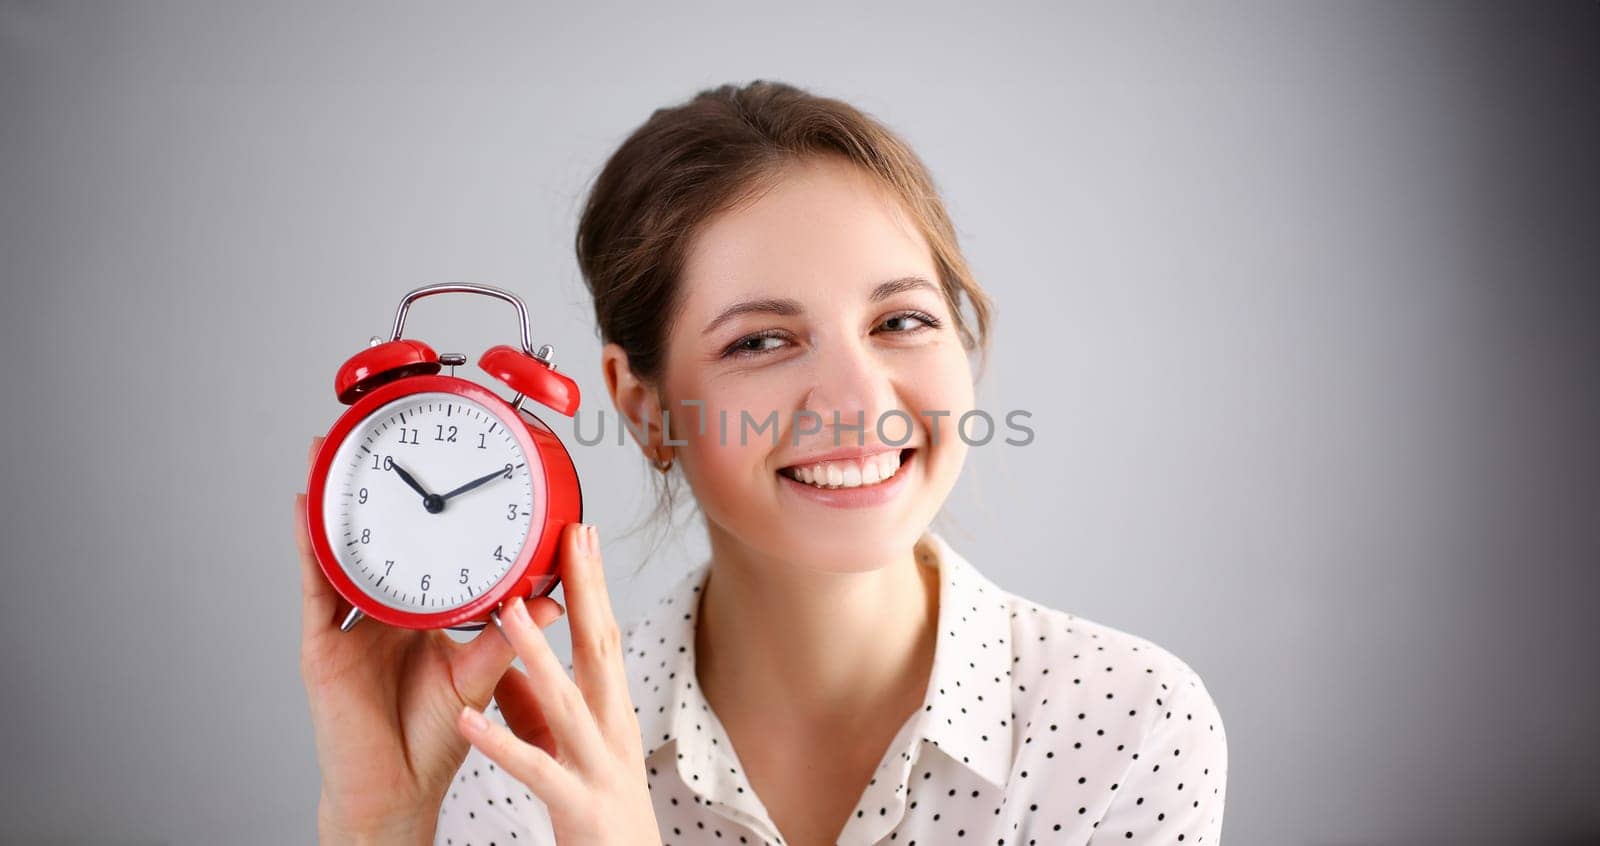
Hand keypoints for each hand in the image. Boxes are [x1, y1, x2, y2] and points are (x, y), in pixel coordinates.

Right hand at [296, 435, 566, 842]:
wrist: (396, 792)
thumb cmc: (433, 738)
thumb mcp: (477, 676)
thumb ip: (507, 638)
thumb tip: (550, 601)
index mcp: (420, 617)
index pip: (427, 552)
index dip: (435, 515)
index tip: (448, 469)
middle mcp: (381, 615)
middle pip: (379, 541)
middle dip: (377, 492)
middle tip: (379, 434)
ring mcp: (349, 629)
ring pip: (340, 553)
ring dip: (334, 503)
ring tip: (332, 452)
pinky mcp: (323, 648)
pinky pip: (316, 588)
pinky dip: (310, 548)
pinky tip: (307, 509)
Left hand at [456, 522, 662, 844]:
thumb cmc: (599, 815)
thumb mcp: (570, 748)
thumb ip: (537, 704)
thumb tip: (511, 656)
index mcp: (610, 713)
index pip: (604, 635)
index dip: (594, 583)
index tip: (581, 533)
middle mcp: (611, 730)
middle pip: (600, 650)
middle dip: (587, 592)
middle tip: (571, 538)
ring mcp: (598, 767)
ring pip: (566, 702)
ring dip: (537, 654)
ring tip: (504, 612)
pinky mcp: (579, 806)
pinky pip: (534, 769)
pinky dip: (502, 743)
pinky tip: (470, 720)